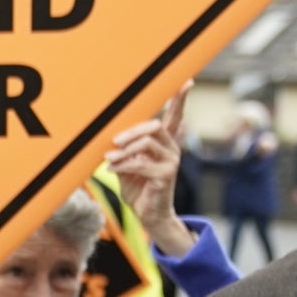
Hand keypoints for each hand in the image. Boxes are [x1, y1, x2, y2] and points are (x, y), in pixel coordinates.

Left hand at [108, 96, 193, 255]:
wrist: (148, 215)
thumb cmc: (137, 187)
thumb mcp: (127, 164)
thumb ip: (124, 148)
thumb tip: (111, 136)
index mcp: (163, 142)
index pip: (174, 116)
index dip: (180, 98)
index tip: (187, 81)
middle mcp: (171, 148)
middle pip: (154, 125)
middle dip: (132, 131)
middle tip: (115, 141)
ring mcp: (171, 161)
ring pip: (146, 143)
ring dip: (124, 151)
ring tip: (109, 159)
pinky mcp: (166, 175)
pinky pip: (141, 163)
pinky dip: (122, 165)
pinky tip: (112, 170)